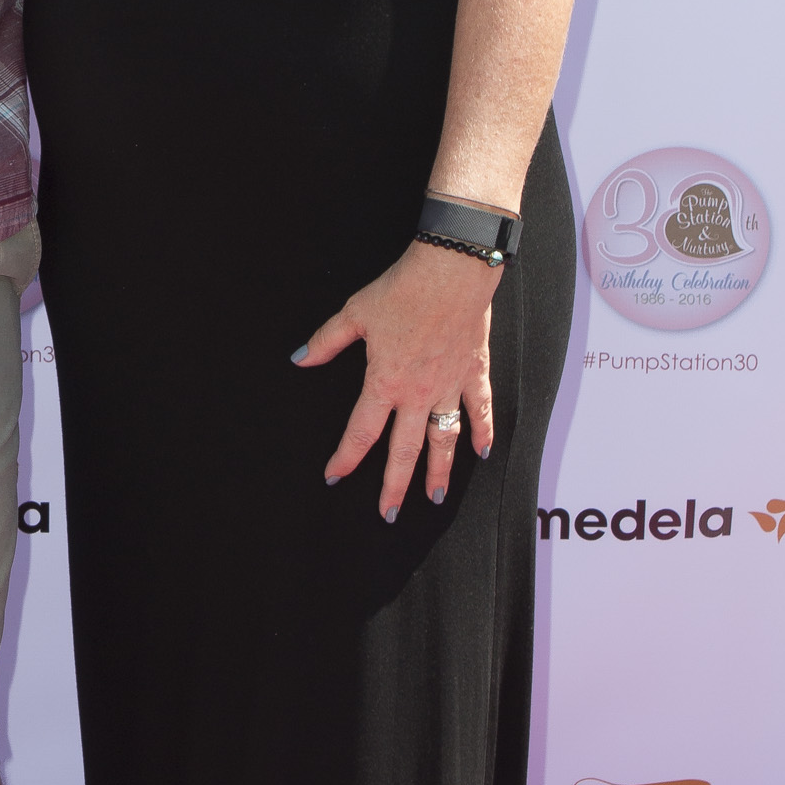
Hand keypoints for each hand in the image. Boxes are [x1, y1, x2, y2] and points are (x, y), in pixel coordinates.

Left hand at [293, 244, 498, 519]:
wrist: (452, 270)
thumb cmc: (402, 289)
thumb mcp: (355, 313)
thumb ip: (326, 342)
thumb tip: (299, 360)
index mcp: (385, 382)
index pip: (361, 432)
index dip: (345, 458)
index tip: (334, 476)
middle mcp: (418, 393)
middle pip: (404, 451)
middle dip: (394, 486)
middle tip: (389, 514)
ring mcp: (449, 386)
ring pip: (443, 440)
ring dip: (439, 471)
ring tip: (434, 497)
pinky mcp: (474, 372)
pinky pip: (481, 410)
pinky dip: (484, 432)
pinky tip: (483, 453)